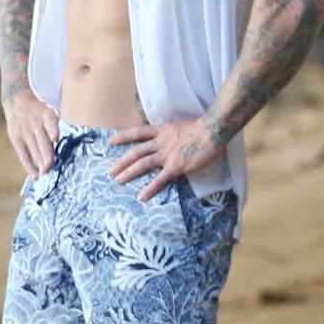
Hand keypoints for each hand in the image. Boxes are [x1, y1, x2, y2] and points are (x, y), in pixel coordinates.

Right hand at [4, 89, 58, 177]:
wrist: (18, 100)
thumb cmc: (42, 111)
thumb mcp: (51, 110)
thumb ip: (60, 124)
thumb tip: (79, 142)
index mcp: (47, 114)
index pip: (49, 122)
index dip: (52, 129)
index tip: (55, 138)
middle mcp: (35, 123)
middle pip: (41, 140)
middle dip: (46, 154)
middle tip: (50, 166)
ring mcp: (25, 131)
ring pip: (33, 149)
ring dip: (39, 162)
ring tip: (46, 172)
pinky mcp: (16, 138)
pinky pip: (22, 154)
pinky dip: (28, 165)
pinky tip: (35, 175)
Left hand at [108, 118, 225, 200]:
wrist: (211, 131)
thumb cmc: (202, 129)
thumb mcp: (180, 127)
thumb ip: (171, 135)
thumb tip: (169, 141)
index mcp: (162, 130)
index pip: (138, 133)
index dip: (124, 137)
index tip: (112, 141)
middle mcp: (160, 142)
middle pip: (136, 152)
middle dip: (122, 161)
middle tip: (112, 170)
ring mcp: (167, 155)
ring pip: (142, 164)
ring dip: (128, 173)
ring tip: (118, 181)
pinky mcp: (175, 167)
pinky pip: (159, 180)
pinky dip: (150, 189)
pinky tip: (142, 197)